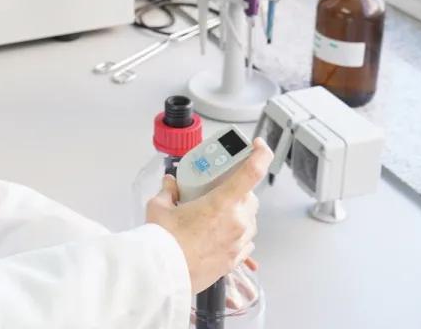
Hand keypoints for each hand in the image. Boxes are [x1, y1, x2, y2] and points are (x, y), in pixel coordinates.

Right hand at [144, 138, 272, 293]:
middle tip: (218, 191)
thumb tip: (170, 185)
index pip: (252, 171)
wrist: (163, 274)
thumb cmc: (163, 242)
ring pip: (250, 220)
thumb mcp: (159, 207)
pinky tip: (218, 234)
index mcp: (222, 202)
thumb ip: (168, 191)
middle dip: (238, 191)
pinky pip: (246, 241)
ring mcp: (238, 242)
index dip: (260, 153)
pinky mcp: (235, 259)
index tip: (259, 146)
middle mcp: (237, 221)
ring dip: (237, 213)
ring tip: (214, 216)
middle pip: (250, 197)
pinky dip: (236, 234)